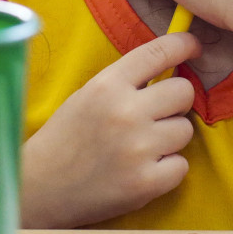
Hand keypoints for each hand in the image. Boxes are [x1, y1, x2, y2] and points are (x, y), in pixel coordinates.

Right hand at [19, 31, 200, 227]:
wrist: (40, 188)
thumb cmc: (67, 138)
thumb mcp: (88, 95)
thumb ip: (127, 80)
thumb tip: (174, 62)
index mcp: (107, 85)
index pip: (159, 52)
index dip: (184, 44)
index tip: (193, 47)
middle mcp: (125, 112)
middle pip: (184, 91)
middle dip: (176, 102)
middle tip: (157, 114)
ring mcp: (137, 149)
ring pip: (185, 130)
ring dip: (170, 138)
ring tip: (142, 147)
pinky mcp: (145, 182)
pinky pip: (181, 166)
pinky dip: (167, 169)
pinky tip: (143, 170)